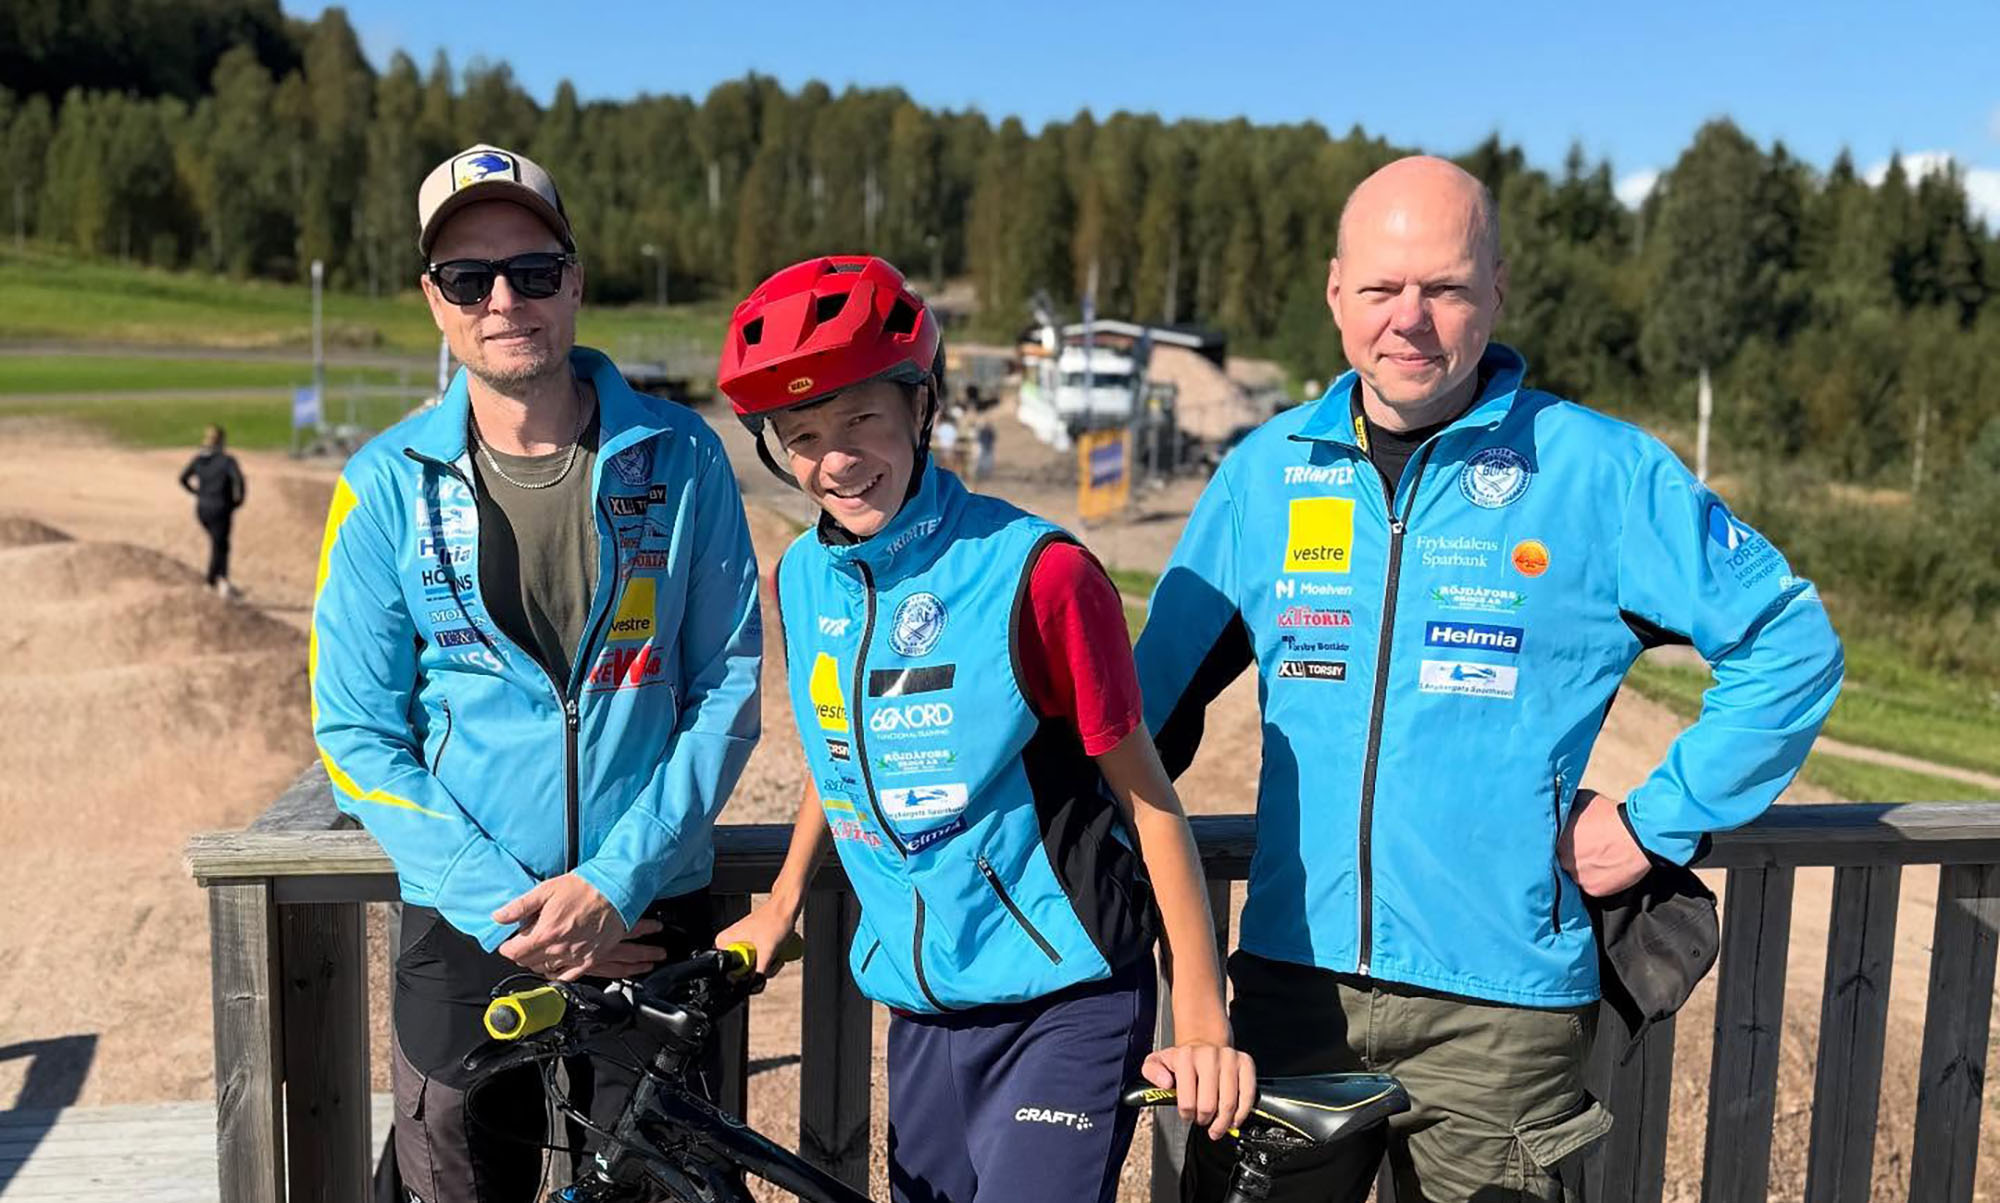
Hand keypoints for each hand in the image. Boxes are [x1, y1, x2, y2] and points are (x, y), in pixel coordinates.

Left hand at [493, 874, 665, 980]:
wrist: (615, 891)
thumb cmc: (583, 887)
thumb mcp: (547, 889)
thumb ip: (520, 906)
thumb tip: (498, 917)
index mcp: (545, 932)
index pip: (514, 952)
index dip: (507, 948)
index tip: (508, 943)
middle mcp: (559, 948)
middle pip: (528, 962)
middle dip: (522, 953)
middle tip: (525, 942)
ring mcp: (575, 956)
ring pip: (545, 970)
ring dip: (538, 962)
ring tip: (541, 948)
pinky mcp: (590, 960)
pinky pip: (567, 977)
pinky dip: (557, 973)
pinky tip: (556, 963)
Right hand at [713, 899, 801, 976]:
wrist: (787, 906)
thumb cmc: (776, 920)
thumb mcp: (767, 951)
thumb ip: (760, 972)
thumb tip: (754, 987)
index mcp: (723, 942)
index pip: (729, 972)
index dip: (747, 976)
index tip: (761, 967)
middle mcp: (729, 944)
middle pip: (743, 972)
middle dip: (762, 970)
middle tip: (772, 959)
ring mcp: (740, 944)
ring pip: (753, 968)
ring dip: (768, 966)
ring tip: (777, 954)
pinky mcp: (751, 945)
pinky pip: (758, 962)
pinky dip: (769, 962)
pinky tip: (777, 954)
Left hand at [1140, 1040, 1256, 1140]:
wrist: (1205, 1043)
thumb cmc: (1182, 1060)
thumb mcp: (1157, 1061)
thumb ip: (1151, 1072)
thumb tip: (1165, 1083)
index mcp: (1185, 1057)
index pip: (1186, 1102)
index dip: (1187, 1115)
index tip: (1188, 1115)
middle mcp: (1209, 1056)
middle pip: (1208, 1106)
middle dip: (1204, 1120)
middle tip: (1202, 1119)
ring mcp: (1229, 1058)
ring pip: (1229, 1104)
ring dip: (1222, 1122)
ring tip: (1217, 1126)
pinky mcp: (1245, 1063)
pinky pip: (1248, 1095)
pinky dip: (1242, 1113)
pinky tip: (1234, 1119)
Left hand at [1557, 788, 1651, 896]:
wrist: (1638, 835)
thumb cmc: (1609, 814)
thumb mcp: (1580, 800)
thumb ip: (1564, 807)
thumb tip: (1555, 804)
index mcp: (1554, 839)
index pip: (1543, 845)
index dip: (1551, 842)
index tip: (1556, 840)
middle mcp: (1561, 861)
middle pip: (1558, 861)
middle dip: (1565, 856)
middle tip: (1580, 849)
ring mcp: (1576, 878)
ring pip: (1572, 875)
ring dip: (1579, 868)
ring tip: (1594, 858)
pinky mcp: (1592, 890)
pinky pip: (1588, 885)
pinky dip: (1594, 878)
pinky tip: (1603, 867)